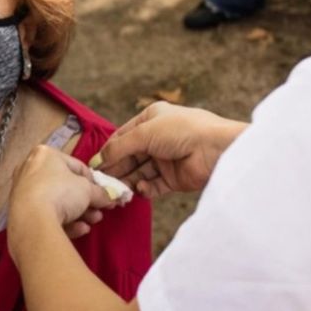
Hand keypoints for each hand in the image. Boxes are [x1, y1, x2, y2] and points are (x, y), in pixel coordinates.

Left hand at [10, 145, 114, 238]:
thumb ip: (101, 193)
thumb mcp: (88, 190)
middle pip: (65, 186)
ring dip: (78, 213)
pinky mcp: (20, 212)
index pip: (76, 166)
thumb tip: (111, 198)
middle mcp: (30, 169)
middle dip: (85, 201)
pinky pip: (46, 214)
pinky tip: (79, 230)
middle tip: (99, 211)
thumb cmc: (61, 193)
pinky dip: (63, 221)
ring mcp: (23, 192)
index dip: (93, 181)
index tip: (103, 194)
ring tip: (93, 222)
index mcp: (45, 154)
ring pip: (56, 202)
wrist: (32, 220)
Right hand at [96, 102, 246, 198]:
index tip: (95, 165)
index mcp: (151, 119)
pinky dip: (144, 189)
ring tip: (119, 190)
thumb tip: (99, 160)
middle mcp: (158, 138)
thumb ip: (119, 147)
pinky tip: (140, 189)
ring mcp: (166, 159)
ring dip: (128, 181)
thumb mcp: (144, 133)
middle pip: (129, 156)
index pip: (123, 136)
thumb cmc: (182, 130)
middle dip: (116, 169)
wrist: (215, 149)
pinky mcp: (174, 178)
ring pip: (139, 172)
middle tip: (103, 182)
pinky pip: (153, 185)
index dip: (108, 151)